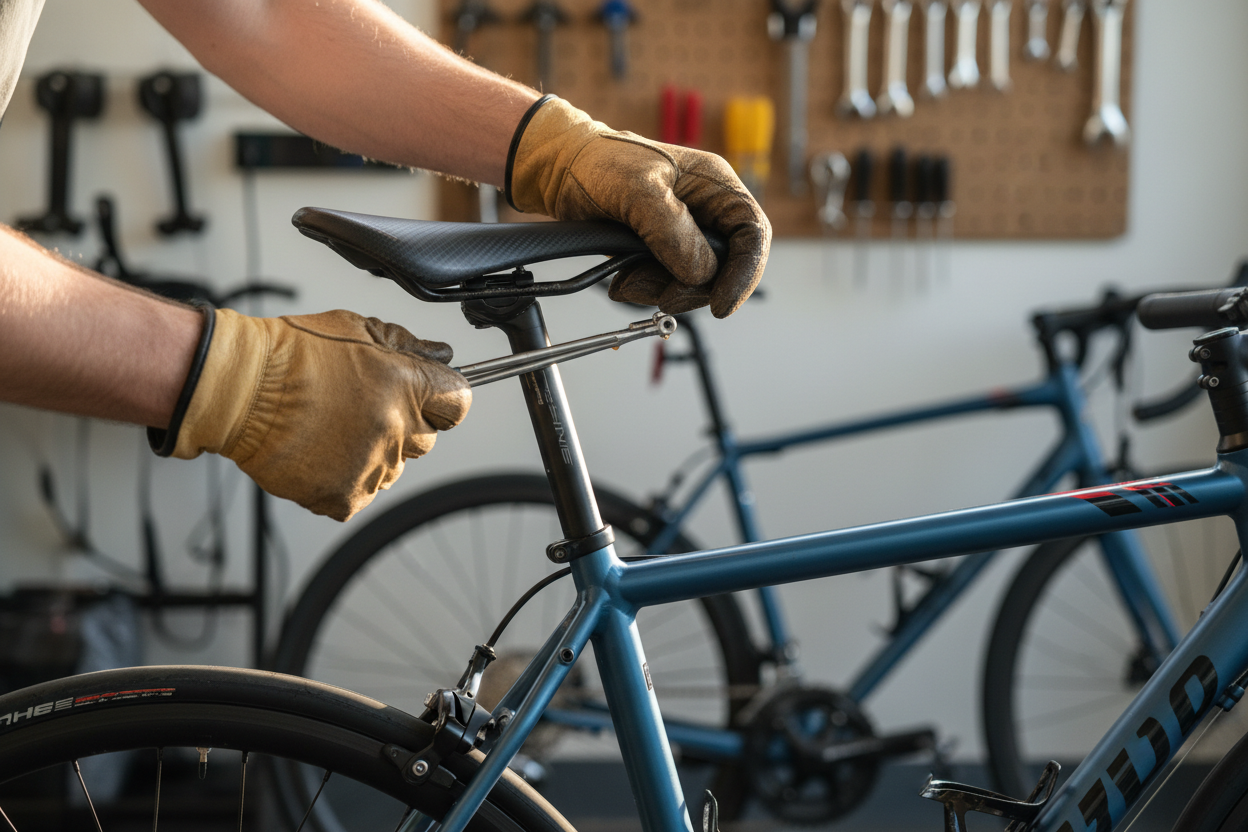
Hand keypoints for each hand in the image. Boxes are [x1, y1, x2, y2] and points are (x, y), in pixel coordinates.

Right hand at [159, 309, 470, 520]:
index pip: (458, 403)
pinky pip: (361, 492)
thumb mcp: (358, 328)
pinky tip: (320, 451)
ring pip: (394, 467)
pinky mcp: (344, 496)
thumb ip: (407, 345)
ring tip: (333, 427)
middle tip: (363, 406)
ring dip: (374, 451)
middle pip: (426, 438)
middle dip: (404, 423)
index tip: (427, 396)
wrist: (240, 389)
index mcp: (407, 387)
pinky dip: (345, 478)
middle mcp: (396, 430)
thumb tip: (441, 355)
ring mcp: (372, 467)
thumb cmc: (292, 354)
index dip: (441, 397)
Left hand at [507, 96, 770, 317]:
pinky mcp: (661, 253)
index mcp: (715, 186)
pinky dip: (645, 290)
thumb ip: (673, 230)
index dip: (744, 273)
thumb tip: (701, 271)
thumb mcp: (637, 190)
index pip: (753, 234)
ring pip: (694, 283)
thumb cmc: (598, 162)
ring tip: (628, 279)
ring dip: (661, 291)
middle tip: (663, 298)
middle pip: (726, 268)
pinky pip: (667, 285)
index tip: (722, 306)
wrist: (560, 171)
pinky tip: (622, 278)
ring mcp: (684, 235)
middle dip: (693, 288)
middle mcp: (707, 212)